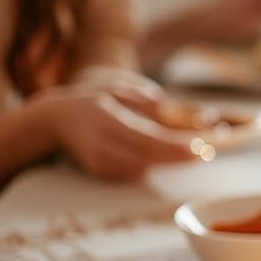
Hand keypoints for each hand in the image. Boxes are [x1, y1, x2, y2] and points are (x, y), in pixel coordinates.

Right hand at [33, 84, 201, 179]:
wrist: (54, 121)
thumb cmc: (91, 100)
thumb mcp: (115, 89)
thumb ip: (141, 98)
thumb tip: (167, 106)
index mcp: (107, 121)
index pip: (147, 140)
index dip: (175, 147)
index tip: (199, 147)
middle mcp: (101, 146)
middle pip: (148, 158)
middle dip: (178, 157)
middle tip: (206, 152)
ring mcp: (99, 162)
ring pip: (142, 167)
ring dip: (167, 160)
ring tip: (190, 150)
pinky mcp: (99, 171)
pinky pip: (132, 170)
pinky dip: (150, 163)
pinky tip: (162, 153)